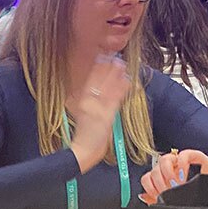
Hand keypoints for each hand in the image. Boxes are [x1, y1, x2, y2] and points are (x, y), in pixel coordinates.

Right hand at [67, 55, 131, 172]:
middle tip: (114, 56)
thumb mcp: (81, 119)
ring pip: (107, 88)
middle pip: (98, 82)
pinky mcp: (106, 116)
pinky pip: (115, 99)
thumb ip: (86, 107)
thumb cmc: (82, 140)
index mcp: (81, 105)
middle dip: (106, 69)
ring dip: (115, 75)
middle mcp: (88, 104)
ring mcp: (97, 109)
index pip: (89, 83)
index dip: (96, 70)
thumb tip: (90, 96)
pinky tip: (126, 80)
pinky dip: (120, 89)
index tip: (102, 59)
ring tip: (122, 63)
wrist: (81, 152)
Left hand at [140, 150, 207, 204]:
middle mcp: (170, 169)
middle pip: (154, 169)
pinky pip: (183, 154)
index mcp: (162, 179)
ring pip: (164, 159)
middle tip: (169, 191)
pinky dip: (181, 164)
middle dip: (160, 183)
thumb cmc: (194, 198)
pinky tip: (184, 175)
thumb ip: (157, 200)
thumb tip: (142, 196)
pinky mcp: (195, 156)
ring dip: (168, 173)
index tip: (157, 195)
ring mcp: (181, 162)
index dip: (150, 186)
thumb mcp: (172, 202)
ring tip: (177, 184)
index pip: (147, 177)